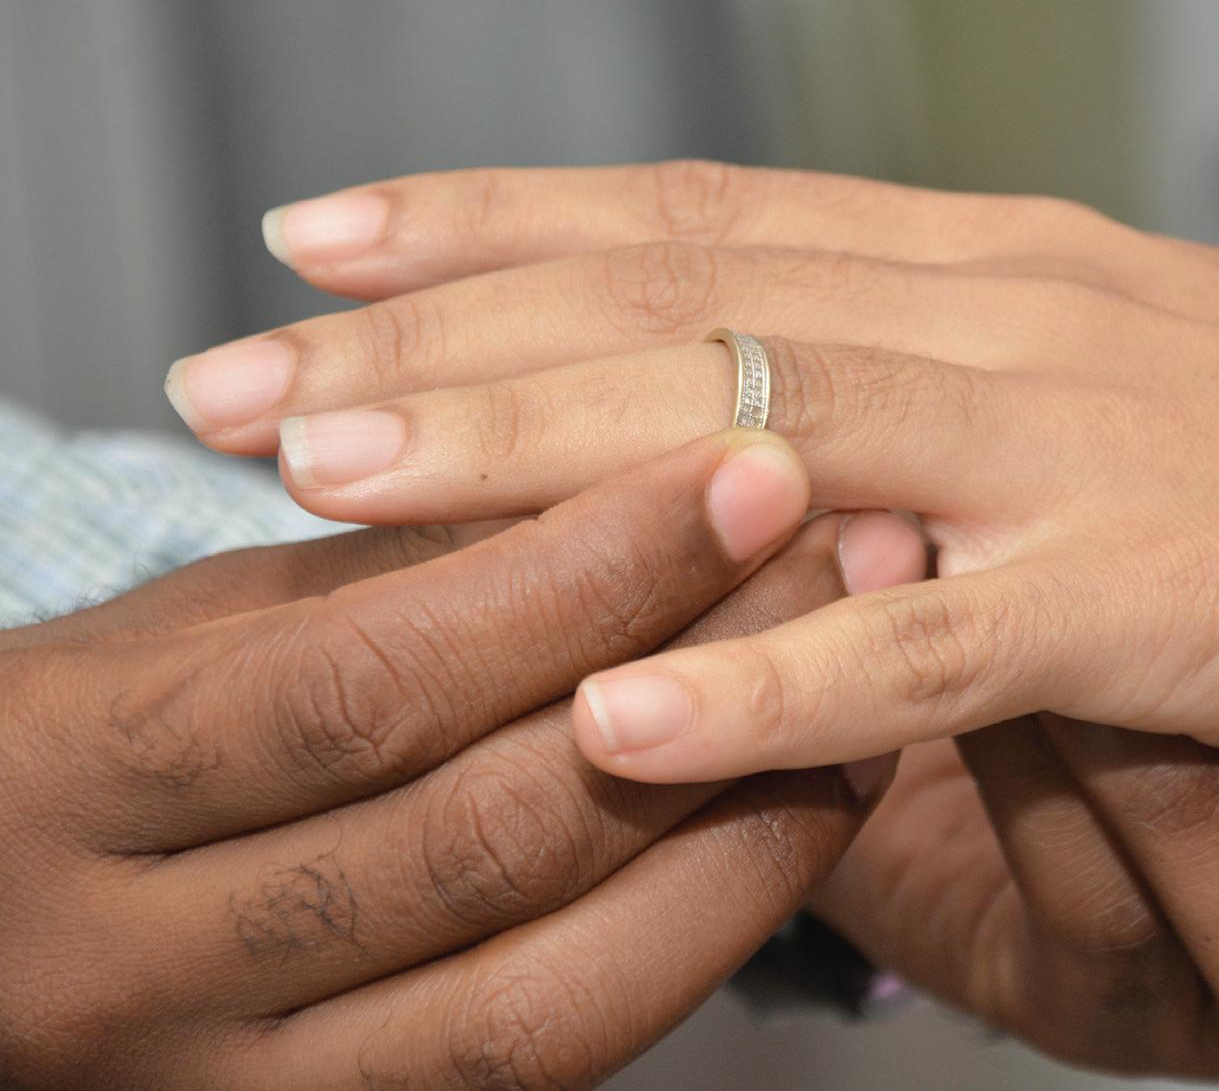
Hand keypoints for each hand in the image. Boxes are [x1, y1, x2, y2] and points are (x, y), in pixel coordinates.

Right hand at [0, 434, 917, 1088]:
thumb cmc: (101, 743)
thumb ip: (398, 574)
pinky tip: (803, 805)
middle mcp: (138, 975)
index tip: (748, 465)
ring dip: (739, 826)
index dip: (584, 576)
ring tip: (862, 675)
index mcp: (66, 784)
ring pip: (545, 993)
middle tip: (849, 554)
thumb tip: (640, 492)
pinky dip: (703, 931)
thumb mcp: (205, 626)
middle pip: (480, 840)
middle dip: (700, 685)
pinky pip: (562, 1061)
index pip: (370, 684)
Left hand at [161, 148, 1218, 788]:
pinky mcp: (1163, 602)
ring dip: (532, 466)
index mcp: (1011, 262)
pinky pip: (934, 649)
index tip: (322, 239)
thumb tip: (815, 402)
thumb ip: (974, 370)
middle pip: (685, 307)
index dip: (505, 221)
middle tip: (230, 369)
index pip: (714, 215)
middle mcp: (1025, 317)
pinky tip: (615, 715)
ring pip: (762, 443)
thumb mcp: (1148, 371)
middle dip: (436, 337)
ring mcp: (1089, 451)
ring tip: (330, 486)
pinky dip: (773, 683)